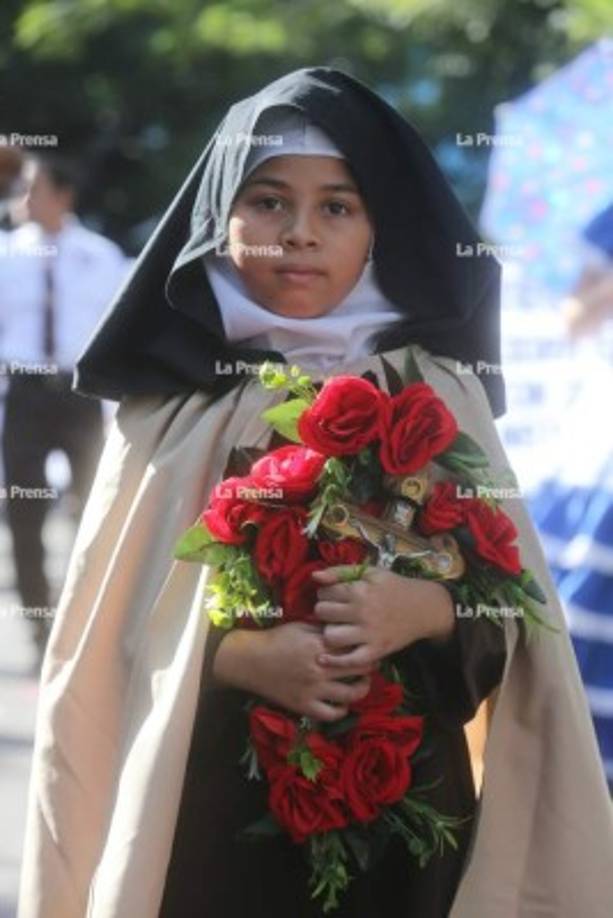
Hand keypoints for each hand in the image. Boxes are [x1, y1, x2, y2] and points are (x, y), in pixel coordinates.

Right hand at [212, 621, 376, 721]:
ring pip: (350, 694)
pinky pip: (330, 714)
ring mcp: (313, 689)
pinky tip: (342, 703)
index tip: (368, 646)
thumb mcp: (302, 626)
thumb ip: (324, 630)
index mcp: (320, 645)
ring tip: (362, 683)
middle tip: (371, 664)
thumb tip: (346, 631)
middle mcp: (320, 668)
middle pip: (359, 669)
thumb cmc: (277, 639)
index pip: (354, 648)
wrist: (250, 660)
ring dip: (362, 689)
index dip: (365, 646)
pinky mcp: (303, 705)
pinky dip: (341, 710)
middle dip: (369, 666)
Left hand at [312, 565, 454, 669]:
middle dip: (324, 611)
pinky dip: (335, 661)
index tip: (334, 596)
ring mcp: (369, 633)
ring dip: (329, 633)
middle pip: (322, 613)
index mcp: (360, 590)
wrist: (424, 608)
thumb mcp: (370, 573)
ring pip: (330, 637)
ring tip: (336, 629)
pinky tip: (327, 657)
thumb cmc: (393, 587)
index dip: (325, 594)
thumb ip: (340, 572)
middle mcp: (363, 612)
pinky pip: (348, 660)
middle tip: (334, 613)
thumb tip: (315, 576)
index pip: (324, 593)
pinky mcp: (376, 651)